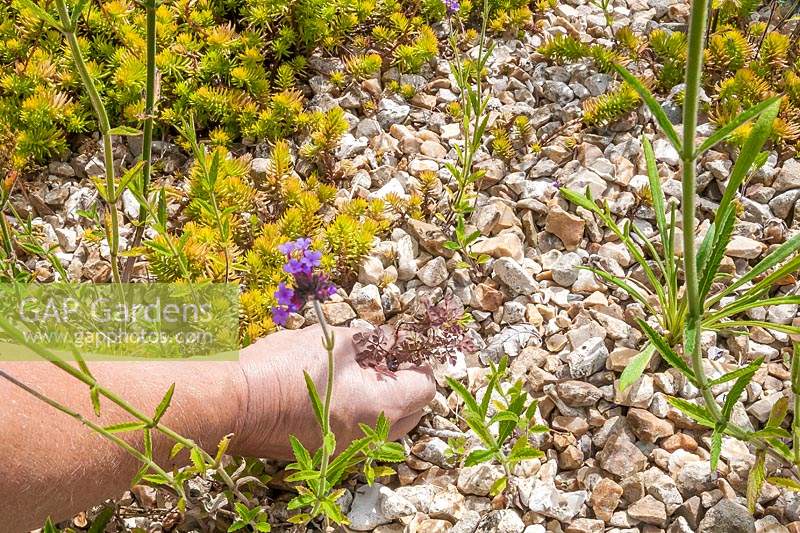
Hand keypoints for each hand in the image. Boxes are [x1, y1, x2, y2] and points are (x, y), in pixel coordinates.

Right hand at [231, 325, 435, 459]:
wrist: (239, 405)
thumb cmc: (288, 369)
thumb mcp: (337, 340)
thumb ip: (373, 341)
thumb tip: (390, 342)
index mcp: (383, 407)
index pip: (426, 388)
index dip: (419, 363)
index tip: (404, 349)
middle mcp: (373, 436)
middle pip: (412, 412)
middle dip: (406, 384)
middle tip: (383, 359)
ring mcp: (350, 450)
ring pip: (386, 426)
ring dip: (384, 400)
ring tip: (358, 373)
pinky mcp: (329, 453)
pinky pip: (361, 434)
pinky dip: (362, 414)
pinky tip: (338, 390)